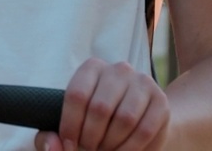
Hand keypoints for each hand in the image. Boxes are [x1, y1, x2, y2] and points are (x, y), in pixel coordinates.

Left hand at [36, 58, 169, 150]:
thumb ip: (50, 138)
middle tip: (89, 149)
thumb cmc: (96, 125)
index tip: (70, 144)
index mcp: (92, 68)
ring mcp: (143, 82)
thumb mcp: (71, 128)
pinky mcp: (161, 101)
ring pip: (124, 120)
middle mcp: (119, 69)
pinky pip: (145, 130)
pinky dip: (130, 149)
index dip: (70, 126)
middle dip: (91, 138)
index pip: (76, 95)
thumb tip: (53, 145)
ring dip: (111, 144)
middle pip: (100, 108)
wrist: (138, 123)